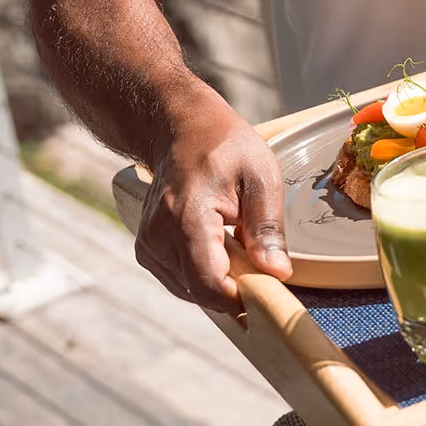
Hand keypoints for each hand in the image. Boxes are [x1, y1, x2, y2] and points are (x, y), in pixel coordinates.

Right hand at [137, 97, 291, 313]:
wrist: (181, 128)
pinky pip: (181, 280)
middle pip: (201, 291)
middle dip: (236, 288)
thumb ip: (268, 228)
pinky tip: (222, 247)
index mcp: (185, 218)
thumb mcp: (261, 176)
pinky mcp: (147, 250)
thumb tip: (278, 272)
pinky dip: (206, 273)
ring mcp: (148, 246)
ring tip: (241, 245)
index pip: (209, 284)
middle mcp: (157, 237)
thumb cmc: (225, 146)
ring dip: (221, 280)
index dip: (242, 297)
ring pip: (191, 290)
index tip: (270, 291)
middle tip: (262, 260)